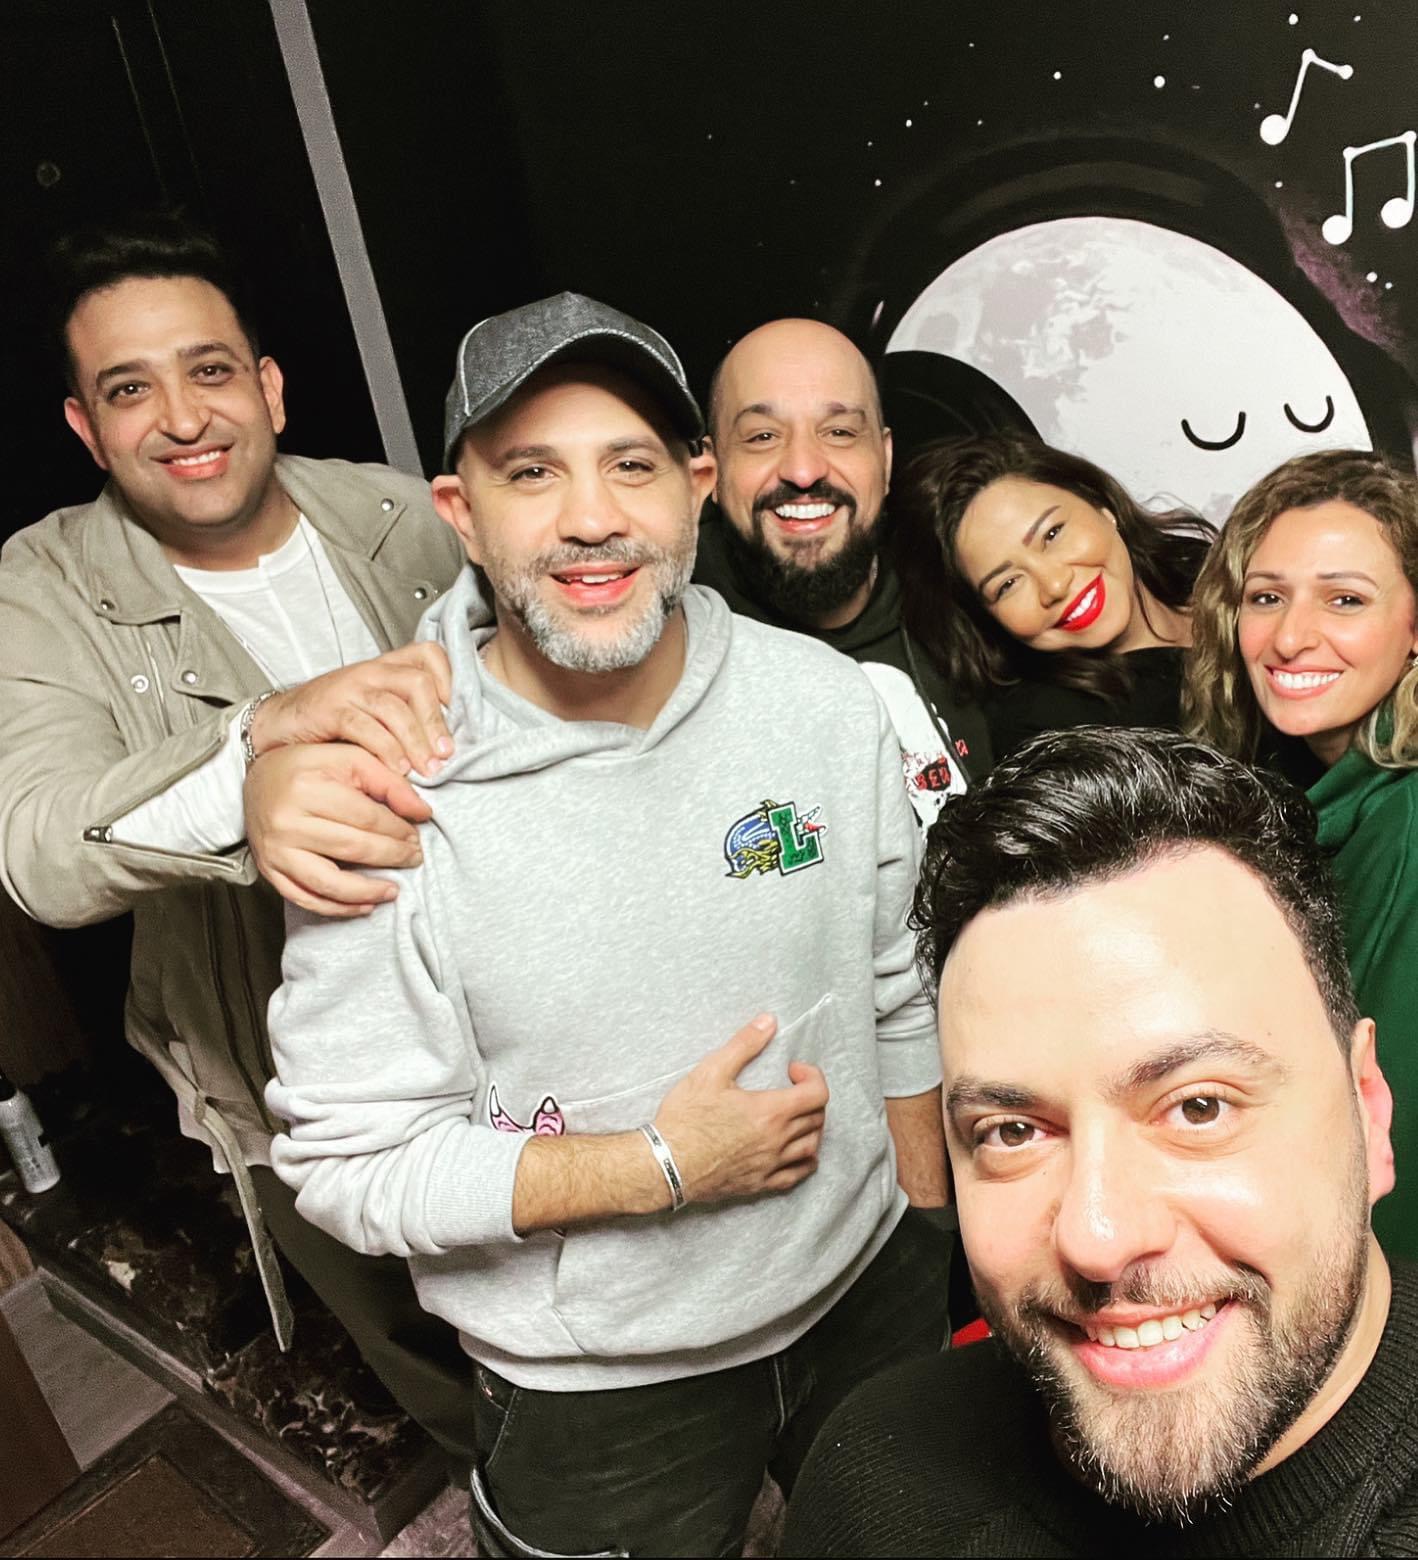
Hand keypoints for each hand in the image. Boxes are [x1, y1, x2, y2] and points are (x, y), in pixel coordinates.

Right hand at [245, 742, 430, 916]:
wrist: (257, 780)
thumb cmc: (309, 766)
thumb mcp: (349, 759)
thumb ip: (389, 781)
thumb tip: (423, 812)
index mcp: (307, 787)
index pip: (366, 817)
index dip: (398, 829)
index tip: (417, 835)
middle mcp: (287, 821)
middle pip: (353, 848)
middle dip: (392, 856)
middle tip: (414, 858)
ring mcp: (276, 850)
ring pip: (330, 882)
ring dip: (368, 891)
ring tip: (394, 889)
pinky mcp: (269, 870)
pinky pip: (306, 898)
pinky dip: (338, 908)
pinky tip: (364, 905)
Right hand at [249, 643, 452, 776]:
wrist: (280, 721)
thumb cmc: (333, 719)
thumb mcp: (376, 710)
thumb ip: (408, 716)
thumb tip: (449, 743)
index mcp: (387, 667)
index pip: (429, 655)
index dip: (450, 679)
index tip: (460, 715)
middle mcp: (371, 671)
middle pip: (417, 683)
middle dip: (436, 723)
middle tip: (445, 755)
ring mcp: (350, 687)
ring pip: (394, 708)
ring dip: (416, 742)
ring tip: (427, 769)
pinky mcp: (330, 708)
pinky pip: (365, 727)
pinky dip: (386, 750)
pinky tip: (397, 769)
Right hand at [652, 1016, 828, 1203]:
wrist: (665, 1165)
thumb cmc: (685, 1119)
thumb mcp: (711, 1071)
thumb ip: (744, 1044)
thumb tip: (768, 1021)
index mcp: (770, 1112)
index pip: (817, 1093)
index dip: (812, 1075)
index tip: (792, 1069)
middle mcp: (777, 1141)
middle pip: (817, 1118)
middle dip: (810, 1097)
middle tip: (791, 1088)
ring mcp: (770, 1166)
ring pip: (812, 1147)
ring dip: (812, 1128)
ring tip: (794, 1116)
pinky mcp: (760, 1184)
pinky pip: (797, 1175)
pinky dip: (805, 1161)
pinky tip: (797, 1152)